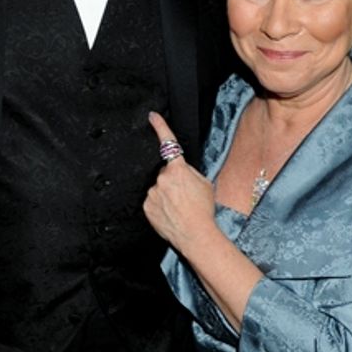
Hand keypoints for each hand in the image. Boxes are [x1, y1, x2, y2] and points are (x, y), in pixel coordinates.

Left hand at [143, 111, 216, 254]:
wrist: (196, 235)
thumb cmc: (203, 209)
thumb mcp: (204, 183)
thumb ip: (189, 172)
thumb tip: (180, 170)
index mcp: (178, 169)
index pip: (168, 143)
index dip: (160, 127)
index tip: (152, 116)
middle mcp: (162, 178)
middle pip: (165, 173)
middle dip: (172, 180)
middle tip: (183, 196)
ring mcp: (152, 193)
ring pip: (158, 188)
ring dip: (165, 194)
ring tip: (178, 208)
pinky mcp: (146, 207)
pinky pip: (152, 201)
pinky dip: (160, 206)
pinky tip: (170, 214)